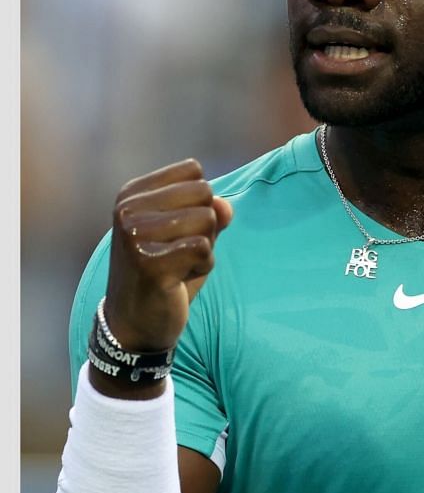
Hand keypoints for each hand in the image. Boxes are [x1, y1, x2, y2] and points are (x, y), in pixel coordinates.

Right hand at [103, 159, 233, 352]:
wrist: (135, 321)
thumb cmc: (165, 272)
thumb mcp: (188, 234)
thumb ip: (210, 211)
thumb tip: (226, 205)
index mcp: (132, 194)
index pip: (193, 171)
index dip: (200, 202)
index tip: (176, 230)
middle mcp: (127, 209)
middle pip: (204, 193)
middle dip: (205, 226)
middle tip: (178, 252)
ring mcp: (134, 234)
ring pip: (208, 220)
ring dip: (205, 248)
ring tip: (177, 265)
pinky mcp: (149, 261)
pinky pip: (205, 248)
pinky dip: (203, 266)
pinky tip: (178, 279)